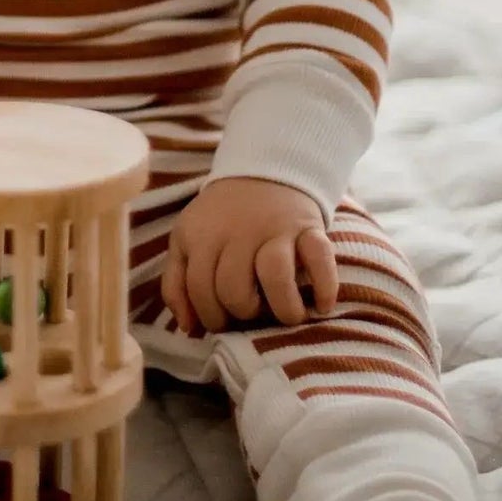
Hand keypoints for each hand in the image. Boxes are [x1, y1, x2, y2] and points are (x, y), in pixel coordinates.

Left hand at [160, 177, 337, 335]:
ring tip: (286, 315)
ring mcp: (275, 228)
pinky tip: (321, 307)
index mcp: (200, 236)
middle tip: (254, 313)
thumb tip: (189, 330)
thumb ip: (176, 284)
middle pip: (234, 289)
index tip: (226, 320)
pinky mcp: (309, 227)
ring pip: (274, 275)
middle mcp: (236, 231)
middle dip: (244, 314)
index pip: (199, 290)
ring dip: (282, 308)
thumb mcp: (187, 241)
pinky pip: (320, 259)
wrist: (264, 170)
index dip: (211, 316)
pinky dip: (325, 286)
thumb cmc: (222, 219)